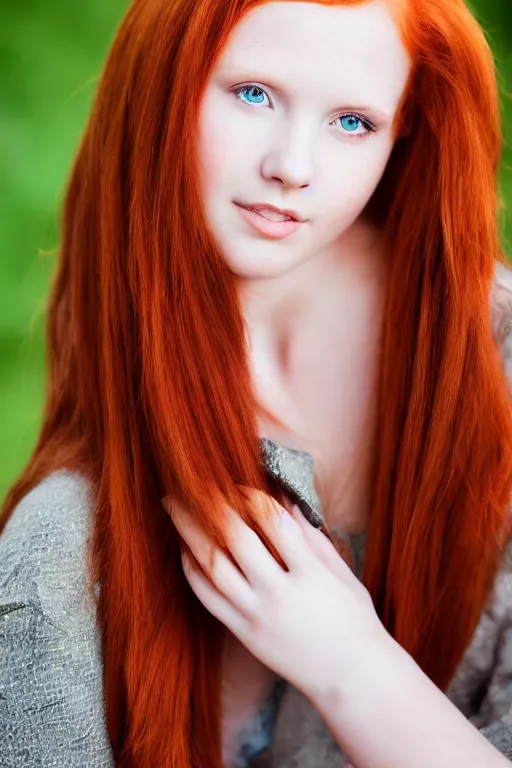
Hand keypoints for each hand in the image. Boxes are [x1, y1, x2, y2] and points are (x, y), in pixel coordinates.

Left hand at [166, 488, 389, 705]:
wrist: (351, 678)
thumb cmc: (355, 622)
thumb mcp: (343, 574)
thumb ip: (312, 539)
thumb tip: (286, 503)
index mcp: (311, 575)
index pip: (274, 523)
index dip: (252, 496)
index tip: (238, 482)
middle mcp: (280, 594)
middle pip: (236, 539)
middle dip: (212, 506)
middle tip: (193, 482)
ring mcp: (258, 615)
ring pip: (214, 566)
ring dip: (190, 532)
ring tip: (174, 508)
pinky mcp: (244, 633)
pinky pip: (209, 598)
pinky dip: (193, 570)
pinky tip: (185, 549)